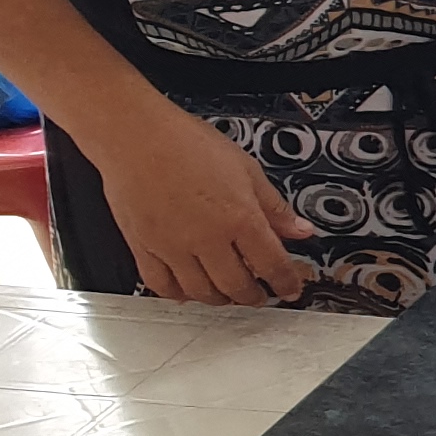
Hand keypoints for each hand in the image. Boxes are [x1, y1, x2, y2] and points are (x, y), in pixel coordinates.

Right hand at [100, 107, 315, 304]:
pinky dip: (178, 294)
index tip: (290, 289)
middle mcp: (207, 238)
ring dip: (220, 299)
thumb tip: (300, 229)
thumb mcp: (246, 169)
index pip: (272, 265)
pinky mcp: (143, 247)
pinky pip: (161, 284)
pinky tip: (187, 291)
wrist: (135, 136)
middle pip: (237, 286)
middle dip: (254, 296)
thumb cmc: (186, 143)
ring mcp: (172, 246)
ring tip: (229, 294)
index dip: (286, 283)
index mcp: (239, 218)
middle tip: (261, 295)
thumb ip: (274, 206)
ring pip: (201, 292)